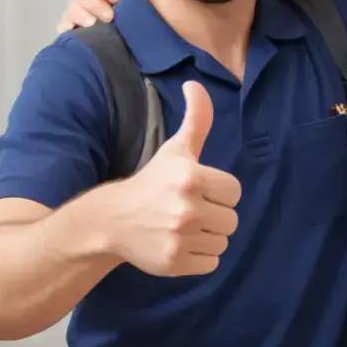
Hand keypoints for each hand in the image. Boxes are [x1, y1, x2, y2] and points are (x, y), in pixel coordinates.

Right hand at [94, 81, 240, 275]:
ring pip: (223, 241)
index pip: (234, 190)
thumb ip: (196, 119)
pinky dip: (200, 255)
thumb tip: (195, 83)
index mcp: (190, 178)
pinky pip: (211, 262)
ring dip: (209, 235)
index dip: (219, 190)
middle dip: (215, 214)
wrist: (112, 220)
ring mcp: (179, 238)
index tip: (198, 189)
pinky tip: (180, 242)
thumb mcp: (175, 148)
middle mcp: (186, 209)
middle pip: (232, 219)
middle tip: (190, 209)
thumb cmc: (151, 181)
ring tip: (185, 226)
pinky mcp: (174, 263)